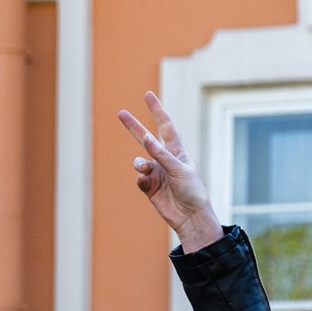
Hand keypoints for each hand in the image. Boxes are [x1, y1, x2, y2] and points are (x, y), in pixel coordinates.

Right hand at [118, 91, 222, 253]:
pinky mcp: (149, 187)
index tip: (148, 95)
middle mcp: (164, 159)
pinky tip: (146, 184)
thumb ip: (161, 154)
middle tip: (121, 113)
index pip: (165, 125)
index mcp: (176, 150)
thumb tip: (146, 139)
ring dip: (139, 164)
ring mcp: (156, 173)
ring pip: (138, 162)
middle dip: (133, 126)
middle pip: (145, 138)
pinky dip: (140, 179)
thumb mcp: (178, 169)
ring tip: (145, 170)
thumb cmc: (191, 189)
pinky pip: (138, 179)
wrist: (190, 215)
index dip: (156, 110)